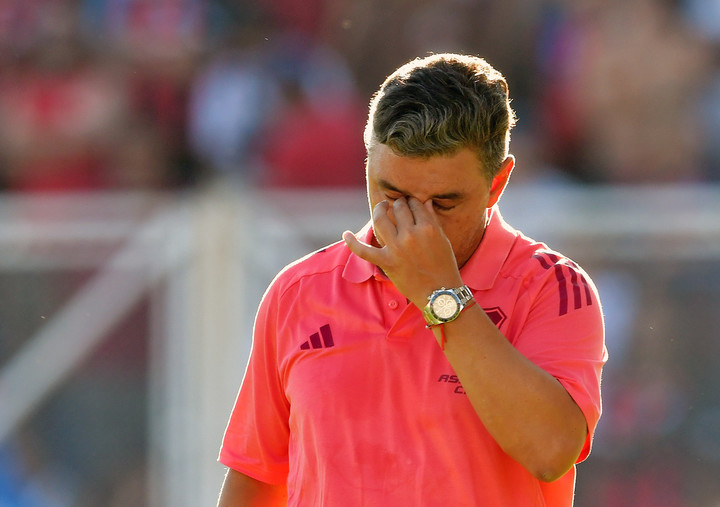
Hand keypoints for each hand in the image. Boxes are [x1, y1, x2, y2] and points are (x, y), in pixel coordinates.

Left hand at [343, 197, 462, 307]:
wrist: (440, 293)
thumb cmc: (445, 266)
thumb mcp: (442, 240)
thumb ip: (432, 219)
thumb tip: (424, 201)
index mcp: (428, 228)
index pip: (415, 204)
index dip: (411, 201)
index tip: (410, 203)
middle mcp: (411, 235)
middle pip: (398, 208)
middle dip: (398, 204)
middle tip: (397, 205)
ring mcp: (397, 248)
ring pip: (380, 219)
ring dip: (379, 210)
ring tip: (381, 207)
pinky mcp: (386, 262)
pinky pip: (364, 250)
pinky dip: (352, 242)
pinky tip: (346, 234)